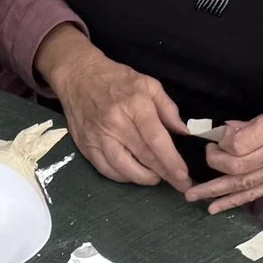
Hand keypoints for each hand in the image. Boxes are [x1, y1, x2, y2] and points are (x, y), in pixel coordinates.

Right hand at [35, 26, 191, 190]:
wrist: (78, 77)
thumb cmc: (117, 79)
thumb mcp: (149, 84)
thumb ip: (168, 108)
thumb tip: (183, 132)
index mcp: (135, 105)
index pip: (156, 139)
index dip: (171, 160)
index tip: (183, 175)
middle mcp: (116, 123)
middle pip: (143, 155)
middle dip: (164, 173)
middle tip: (180, 185)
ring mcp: (98, 137)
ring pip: (123, 167)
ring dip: (143, 178)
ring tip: (157, 179)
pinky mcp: (86, 146)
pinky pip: (105, 169)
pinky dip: (122, 177)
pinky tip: (134, 175)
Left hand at [186, 94, 262, 212]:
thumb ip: (257, 119)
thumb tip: (229, 130)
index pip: (239, 144)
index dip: (222, 142)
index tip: (218, 135)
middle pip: (236, 168)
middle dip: (214, 164)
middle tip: (206, 156)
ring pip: (243, 186)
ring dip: (214, 191)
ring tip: (191, 196)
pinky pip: (257, 193)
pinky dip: (233, 201)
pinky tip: (215, 207)